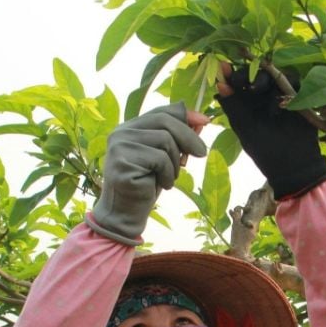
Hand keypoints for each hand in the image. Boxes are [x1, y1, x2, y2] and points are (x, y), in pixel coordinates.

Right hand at [87, 103, 207, 245]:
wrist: (126, 214)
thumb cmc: (146, 186)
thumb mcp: (165, 158)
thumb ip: (176, 138)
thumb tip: (201, 120)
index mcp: (130, 128)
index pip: (160, 111)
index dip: (185, 115)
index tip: (205, 122)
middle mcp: (121, 132)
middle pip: (164, 122)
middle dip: (188, 136)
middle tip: (202, 153)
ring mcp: (119, 146)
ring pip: (165, 140)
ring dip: (175, 163)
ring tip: (169, 178)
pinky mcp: (122, 162)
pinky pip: (160, 159)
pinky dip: (168, 174)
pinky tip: (161, 185)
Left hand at [216, 62, 325, 199]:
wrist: (293, 165)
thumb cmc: (265, 150)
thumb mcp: (244, 128)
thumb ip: (232, 106)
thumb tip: (218, 85)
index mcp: (247, 101)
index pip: (239, 80)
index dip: (232, 73)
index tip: (225, 69)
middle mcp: (264, 94)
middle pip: (257, 72)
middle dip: (250, 74)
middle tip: (247, 84)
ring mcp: (282, 94)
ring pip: (275, 74)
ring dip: (266, 80)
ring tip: (259, 93)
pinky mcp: (300, 95)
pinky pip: (294, 81)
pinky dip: (285, 87)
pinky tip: (279, 105)